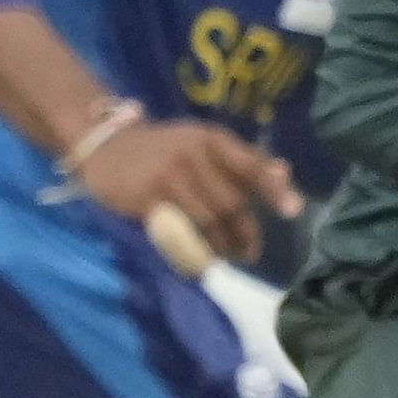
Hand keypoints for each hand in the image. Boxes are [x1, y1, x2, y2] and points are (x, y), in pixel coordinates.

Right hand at [72, 117, 297, 261]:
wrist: (104, 144)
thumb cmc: (164, 148)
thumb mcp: (202, 144)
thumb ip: (242, 161)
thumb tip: (284, 172)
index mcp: (212, 139)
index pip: (251, 165)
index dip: (274, 190)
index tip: (293, 212)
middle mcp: (192, 154)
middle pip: (231, 202)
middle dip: (245, 232)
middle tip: (250, 252)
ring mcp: (167, 176)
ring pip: (207, 220)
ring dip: (221, 245)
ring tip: (226, 256)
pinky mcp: (145, 197)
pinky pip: (178, 230)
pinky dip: (193, 248)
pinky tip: (199, 257)